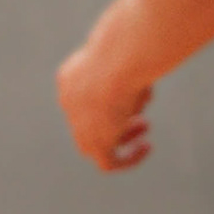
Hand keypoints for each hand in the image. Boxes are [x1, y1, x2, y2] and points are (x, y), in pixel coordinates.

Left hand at [56, 42, 153, 170]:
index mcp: (70, 79)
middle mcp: (69, 102)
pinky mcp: (94, 143)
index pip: (85, 99)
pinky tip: (145, 148)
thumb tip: (140, 90)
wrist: (116, 61)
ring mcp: (78, 125)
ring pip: (96, 143)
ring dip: (121, 140)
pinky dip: (128, 159)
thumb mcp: (126, 57)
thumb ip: (128, 75)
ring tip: (145, 134)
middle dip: (116, 121)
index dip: (111, 102)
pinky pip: (108, 162)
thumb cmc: (128, 50)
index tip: (136, 98)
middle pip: (89, 121)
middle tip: (142, 119)